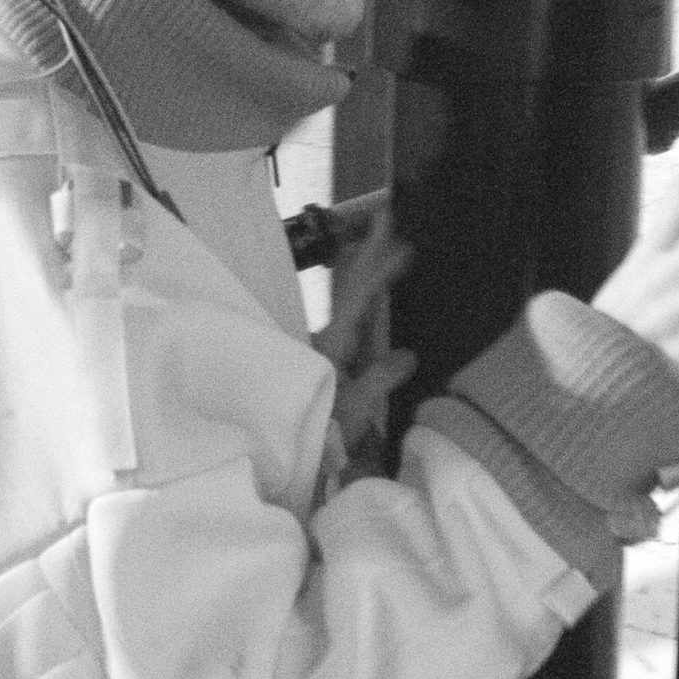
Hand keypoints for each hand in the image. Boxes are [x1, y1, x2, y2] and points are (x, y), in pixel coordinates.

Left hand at [313, 205, 417, 464]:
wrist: (270, 458)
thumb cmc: (311, 435)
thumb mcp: (350, 412)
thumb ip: (377, 381)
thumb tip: (408, 354)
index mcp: (331, 347)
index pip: (356, 297)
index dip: (378, 268)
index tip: (399, 241)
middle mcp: (322, 341)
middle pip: (345, 290)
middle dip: (366, 255)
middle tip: (383, 220)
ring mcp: (320, 350)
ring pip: (342, 303)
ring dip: (361, 275)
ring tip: (378, 248)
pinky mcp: (320, 363)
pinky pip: (344, 323)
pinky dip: (358, 302)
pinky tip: (369, 301)